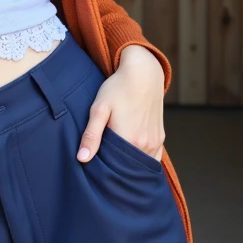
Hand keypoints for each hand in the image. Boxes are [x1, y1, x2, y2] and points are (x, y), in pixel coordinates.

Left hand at [76, 44, 165, 163]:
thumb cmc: (118, 88)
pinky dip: (142, 161)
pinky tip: (131, 157)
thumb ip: (91, 135)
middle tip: (104, 165)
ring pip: (141, 164)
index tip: (95, 167)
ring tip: (116, 161)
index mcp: (128, 140)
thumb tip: (82, 158)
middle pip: (128, 167)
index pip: (114, 167)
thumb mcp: (99, 108)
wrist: (143, 73)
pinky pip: (153, 158)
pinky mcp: (160, 138)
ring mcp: (155, 142)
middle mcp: (145, 145)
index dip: (104, 170)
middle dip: (117, 170)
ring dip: (130, 166)